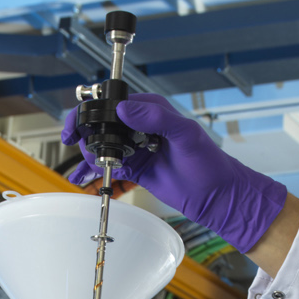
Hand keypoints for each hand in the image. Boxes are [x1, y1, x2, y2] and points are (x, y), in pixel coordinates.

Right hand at [58, 93, 287, 252]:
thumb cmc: (209, 163)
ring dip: (90, 153)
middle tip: (81, 146)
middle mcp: (141, 126)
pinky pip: (109, 165)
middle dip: (87, 133)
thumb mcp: (185, 134)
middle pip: (104, 123)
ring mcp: (137, 147)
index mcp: (152, 110)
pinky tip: (85, 176)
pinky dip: (96, 170)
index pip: (115, 102)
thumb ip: (156, 117)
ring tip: (90, 165)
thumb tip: (125, 108)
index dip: (94, 110)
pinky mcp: (136, 168)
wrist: (217, 196)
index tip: (81, 123)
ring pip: (103, 145)